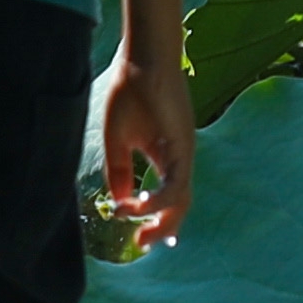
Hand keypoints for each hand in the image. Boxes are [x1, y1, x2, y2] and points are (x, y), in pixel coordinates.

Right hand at [94, 42, 192, 245]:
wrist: (141, 60)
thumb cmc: (130, 93)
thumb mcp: (118, 141)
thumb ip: (120, 171)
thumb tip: (121, 203)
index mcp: (165, 157)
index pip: (168, 197)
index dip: (157, 219)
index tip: (137, 236)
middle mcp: (178, 159)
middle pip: (179, 205)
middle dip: (163, 228)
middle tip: (143, 242)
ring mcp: (183, 152)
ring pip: (181, 198)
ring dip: (160, 218)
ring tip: (135, 225)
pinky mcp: (182, 145)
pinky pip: (177, 181)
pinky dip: (159, 198)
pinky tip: (139, 204)